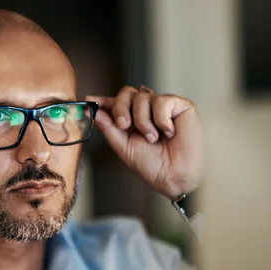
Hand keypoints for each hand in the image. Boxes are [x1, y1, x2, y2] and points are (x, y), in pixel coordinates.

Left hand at [85, 86, 202, 199]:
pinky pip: (162, 101)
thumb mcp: (124, 146)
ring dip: (143, 121)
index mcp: (133, 120)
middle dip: (121, 108)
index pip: (117, 104)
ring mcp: (164, 107)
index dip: (104, 101)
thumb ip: (110, 128)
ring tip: (153, 138)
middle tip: (124, 125)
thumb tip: (96, 112)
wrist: (173, 176)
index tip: (89, 99)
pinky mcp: (181, 105)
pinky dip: (161, 119)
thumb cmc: (152, 165)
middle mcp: (148, 110)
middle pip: (127, 93)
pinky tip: (169, 132)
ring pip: (142, 97)